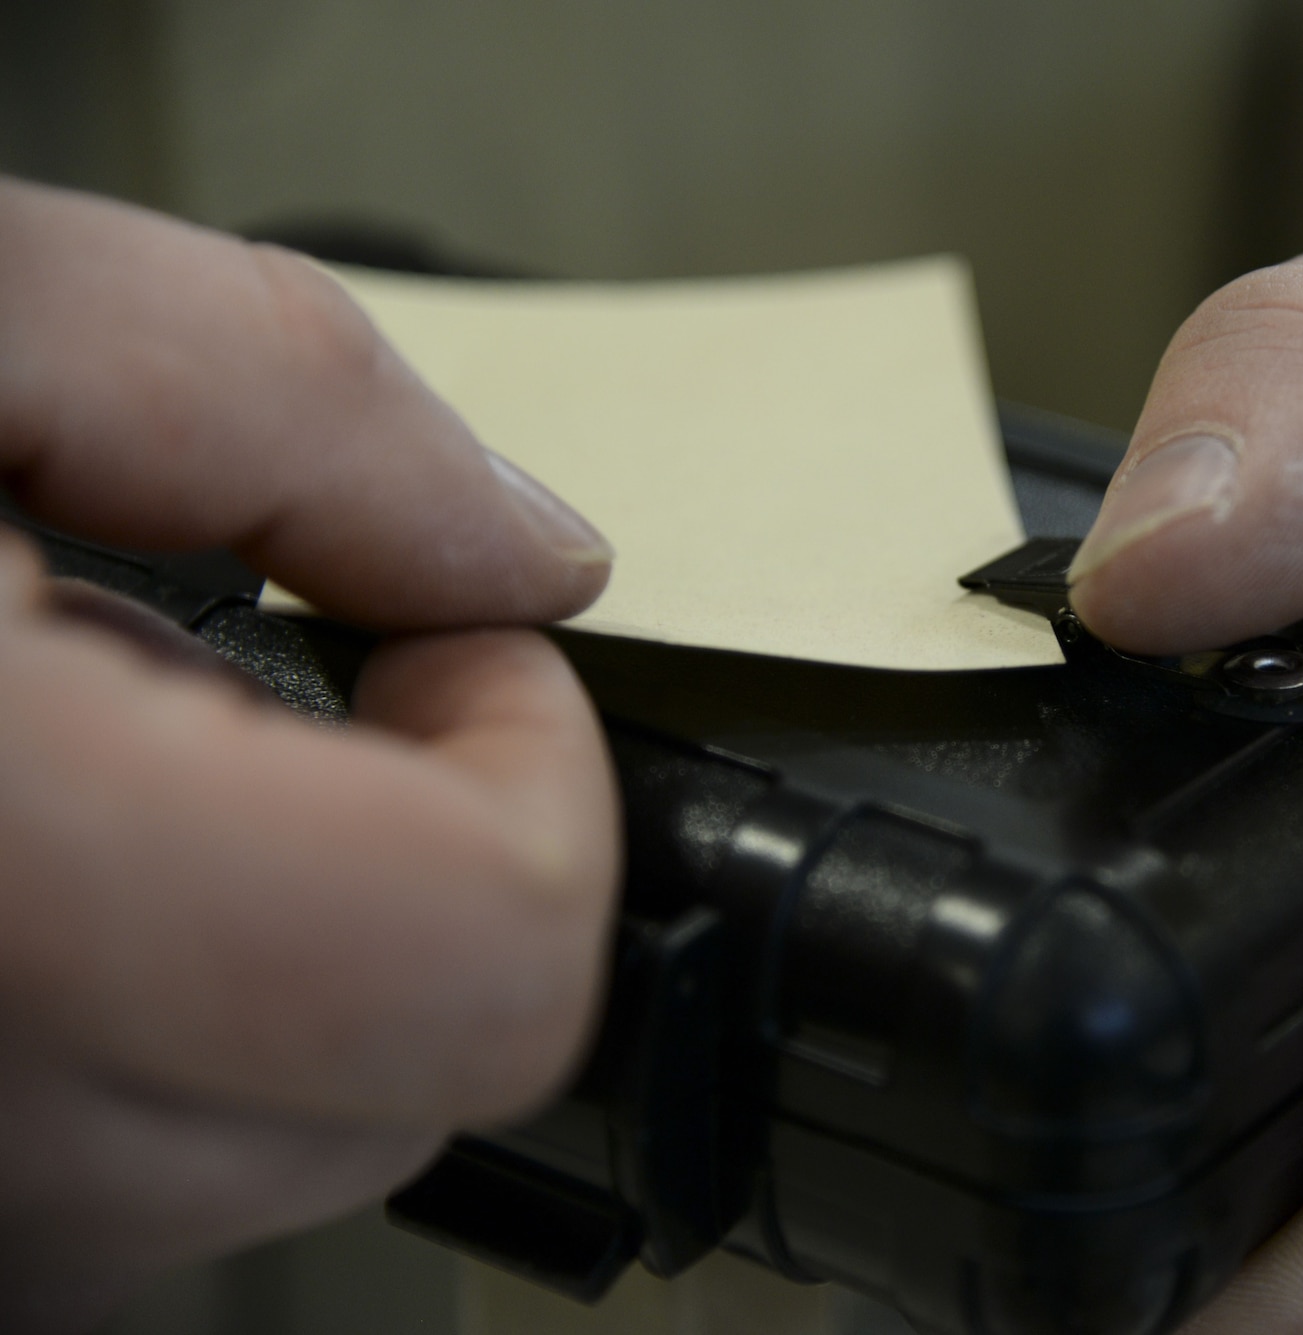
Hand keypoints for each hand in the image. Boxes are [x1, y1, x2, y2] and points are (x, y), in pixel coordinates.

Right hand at [0, 179, 619, 1330]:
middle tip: (251, 682)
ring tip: (74, 762)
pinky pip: (127, 1176)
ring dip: (280, 946)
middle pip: (411, 1074)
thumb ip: (278, 399)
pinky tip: (24, 869)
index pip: (481, 960)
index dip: (533, 777)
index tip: (446, 651)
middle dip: (413, 859)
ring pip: (285, 1148)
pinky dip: (154, 1019)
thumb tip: (517, 552)